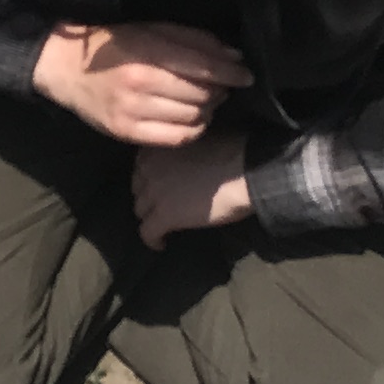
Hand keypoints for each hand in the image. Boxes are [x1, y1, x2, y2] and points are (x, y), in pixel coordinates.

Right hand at [33, 21, 253, 147]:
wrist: (65, 69)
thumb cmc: (112, 44)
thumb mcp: (150, 29)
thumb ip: (192, 40)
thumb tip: (232, 55)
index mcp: (146, 52)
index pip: (201, 66)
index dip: (229, 72)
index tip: (246, 75)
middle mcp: (139, 84)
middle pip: (200, 94)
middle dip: (219, 90)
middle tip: (220, 85)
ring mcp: (132, 112)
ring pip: (192, 117)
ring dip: (208, 109)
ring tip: (205, 100)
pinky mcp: (127, 133)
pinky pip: (177, 138)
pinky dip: (194, 129)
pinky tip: (192, 118)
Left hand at [130, 136, 254, 245]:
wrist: (245, 170)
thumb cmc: (233, 149)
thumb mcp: (195, 139)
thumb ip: (178, 149)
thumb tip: (181, 162)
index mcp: (157, 147)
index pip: (140, 166)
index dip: (150, 178)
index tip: (161, 185)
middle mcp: (149, 168)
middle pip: (138, 189)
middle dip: (148, 197)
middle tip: (163, 205)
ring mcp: (154, 193)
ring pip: (140, 211)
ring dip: (150, 217)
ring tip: (163, 224)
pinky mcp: (165, 216)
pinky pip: (147, 233)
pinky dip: (152, 240)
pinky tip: (161, 244)